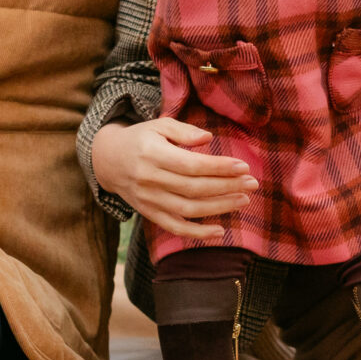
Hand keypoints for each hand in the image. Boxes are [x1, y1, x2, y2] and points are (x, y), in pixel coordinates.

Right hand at [90, 118, 254, 240]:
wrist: (108, 161)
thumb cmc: (140, 139)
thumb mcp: (158, 125)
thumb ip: (184, 131)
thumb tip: (209, 139)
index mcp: (153, 154)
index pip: (191, 165)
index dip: (219, 167)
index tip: (243, 166)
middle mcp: (150, 179)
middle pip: (194, 188)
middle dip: (227, 187)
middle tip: (252, 183)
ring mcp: (149, 200)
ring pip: (188, 209)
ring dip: (219, 207)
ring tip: (244, 200)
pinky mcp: (150, 214)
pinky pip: (175, 228)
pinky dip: (198, 234)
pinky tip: (220, 231)